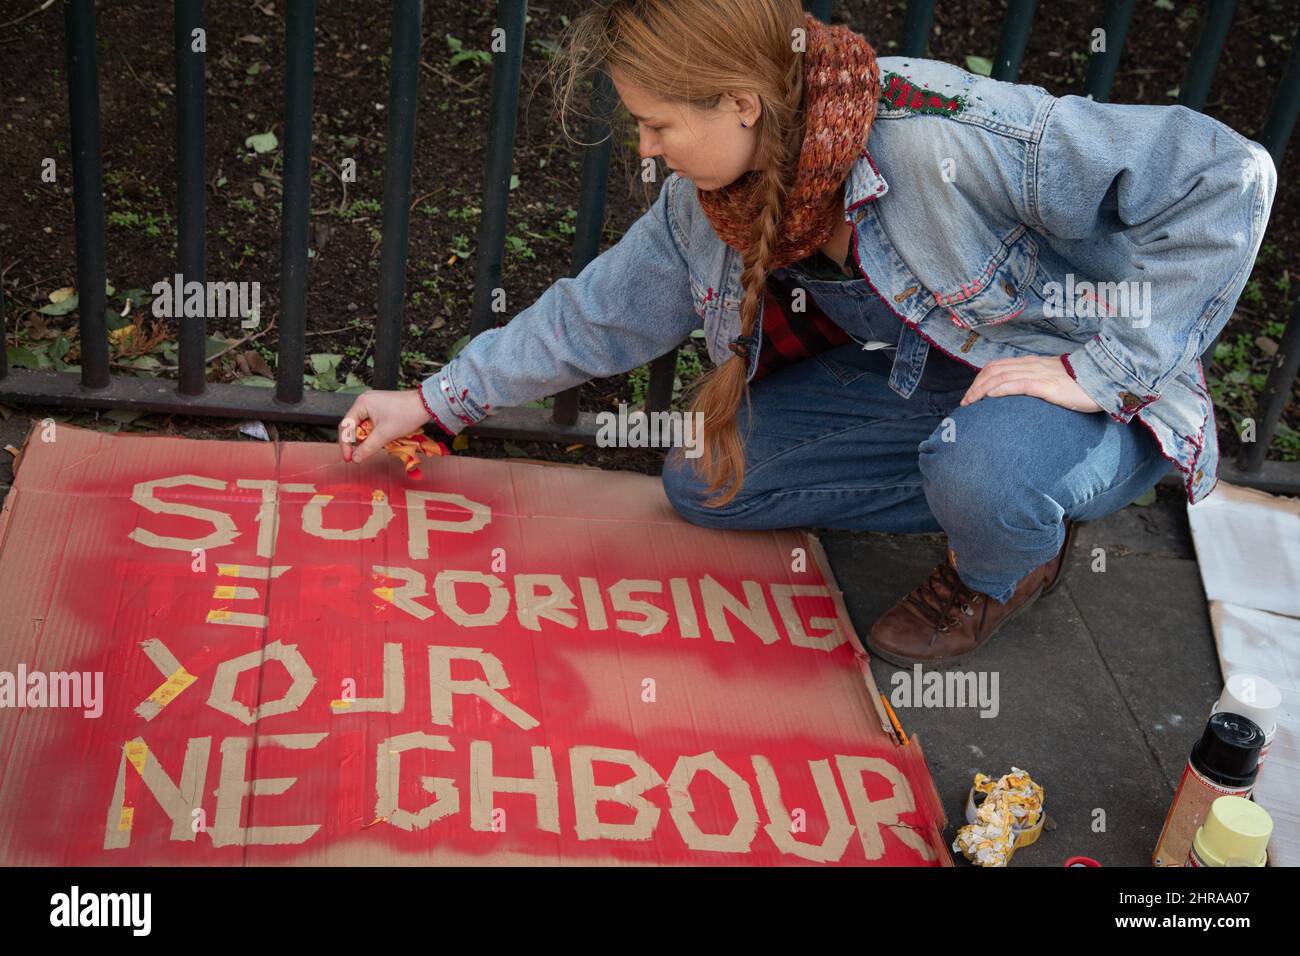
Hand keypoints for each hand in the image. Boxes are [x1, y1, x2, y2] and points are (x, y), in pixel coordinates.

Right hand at [338, 389, 431, 463]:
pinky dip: (374, 433)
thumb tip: (355, 459)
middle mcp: (364, 401)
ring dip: (366, 438)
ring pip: (363, 425)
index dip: (345, 444)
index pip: (346, 426)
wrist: (426, 404)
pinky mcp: (381, 407)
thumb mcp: (385, 435)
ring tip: (370, 449)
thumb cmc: (406, 415)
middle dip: (356, 442)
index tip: (348, 458)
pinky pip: (371, 423)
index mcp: (361, 404)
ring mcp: (373, 403)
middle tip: (357, 457)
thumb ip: (368, 448)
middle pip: (353, 426)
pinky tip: (380, 440)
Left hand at [959, 356, 1102, 412]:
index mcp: (1031, 363)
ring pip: (1002, 377)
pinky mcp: (1048, 386)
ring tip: (971, 402)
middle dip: (975, 386)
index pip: (997, 366)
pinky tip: (991, 396)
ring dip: (982, 389)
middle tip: (965, 403)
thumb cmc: (1079, 384)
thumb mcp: (1051, 380)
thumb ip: (1034, 382)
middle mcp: (1031, 365)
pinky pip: (1020, 384)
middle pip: (994, 370)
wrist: (1104, 380)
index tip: (970, 394)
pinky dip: (1002, 389)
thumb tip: (1016, 393)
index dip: (979, 379)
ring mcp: (1039, 374)